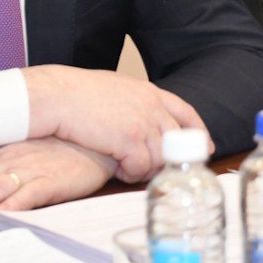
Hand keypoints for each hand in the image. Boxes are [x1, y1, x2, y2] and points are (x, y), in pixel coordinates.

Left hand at [0, 137, 116, 222]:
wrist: (98, 143)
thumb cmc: (60, 150)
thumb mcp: (25, 153)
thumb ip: (0, 167)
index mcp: (4, 151)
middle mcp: (13, 158)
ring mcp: (33, 168)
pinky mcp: (53, 180)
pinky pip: (30, 193)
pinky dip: (14, 203)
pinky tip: (0, 213)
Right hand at [23, 65, 209, 183]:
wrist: (58, 96)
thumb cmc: (78, 94)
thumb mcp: (117, 89)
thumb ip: (136, 103)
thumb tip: (142, 119)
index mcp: (150, 92)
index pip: (186, 112)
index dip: (198, 131)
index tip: (205, 146)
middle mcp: (152, 107)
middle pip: (175, 142)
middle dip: (167, 160)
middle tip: (151, 169)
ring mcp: (143, 123)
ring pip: (158, 159)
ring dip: (144, 168)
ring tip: (126, 165)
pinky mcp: (129, 141)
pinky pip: (139, 169)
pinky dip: (129, 173)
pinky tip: (117, 166)